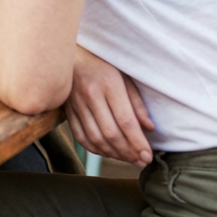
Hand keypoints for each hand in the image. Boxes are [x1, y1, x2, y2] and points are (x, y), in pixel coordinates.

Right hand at [65, 46, 154, 167]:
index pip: (125, 121)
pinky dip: (95, 149)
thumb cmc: (103, 64)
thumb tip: (149, 128)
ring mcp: (76, 104)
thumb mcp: (125, 77)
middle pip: (110, 133)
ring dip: (113, 154)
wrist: (70, 55)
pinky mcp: (67, 110)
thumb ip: (137, 103)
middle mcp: (90, 95)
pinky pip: (80, 136)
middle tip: (141, 161)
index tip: (148, 155)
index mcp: (109, 84)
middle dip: (128, 151)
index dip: (138, 142)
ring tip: (128, 159)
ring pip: (95, 138)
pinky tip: (108, 153)